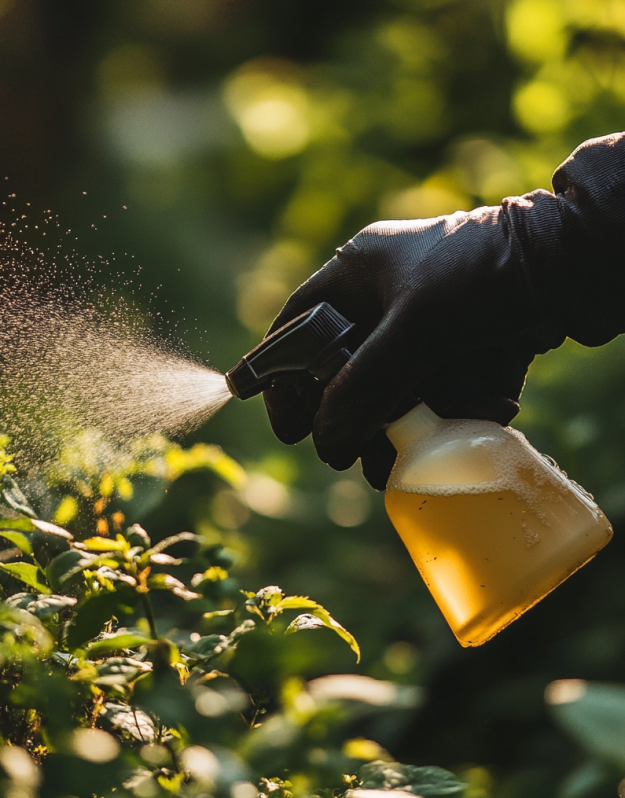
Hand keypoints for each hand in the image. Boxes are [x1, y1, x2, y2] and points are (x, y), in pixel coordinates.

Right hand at [262, 211, 563, 488]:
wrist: (577, 264)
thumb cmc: (484, 274)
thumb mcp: (416, 326)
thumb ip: (365, 384)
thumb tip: (326, 442)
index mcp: (360, 273)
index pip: (300, 326)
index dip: (284, 375)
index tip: (287, 424)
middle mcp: (387, 300)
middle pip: (344, 370)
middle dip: (347, 417)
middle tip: (342, 455)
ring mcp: (427, 326)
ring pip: (393, 390)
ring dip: (396, 430)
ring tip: (391, 469)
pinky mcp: (464, 349)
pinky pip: (440, 394)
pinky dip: (448, 416)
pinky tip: (471, 421)